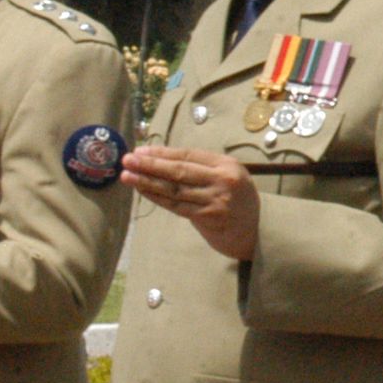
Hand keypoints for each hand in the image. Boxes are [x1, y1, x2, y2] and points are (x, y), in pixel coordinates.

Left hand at [121, 145, 260, 261]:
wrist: (256, 230)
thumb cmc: (236, 200)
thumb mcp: (228, 177)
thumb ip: (203, 168)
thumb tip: (161, 159)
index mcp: (228, 165)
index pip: (189, 155)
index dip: (163, 153)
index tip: (140, 151)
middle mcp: (223, 180)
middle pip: (180, 170)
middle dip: (150, 165)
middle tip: (127, 160)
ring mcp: (216, 199)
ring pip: (175, 189)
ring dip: (147, 182)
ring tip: (127, 175)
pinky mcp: (208, 217)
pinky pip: (177, 205)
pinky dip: (157, 198)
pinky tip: (142, 191)